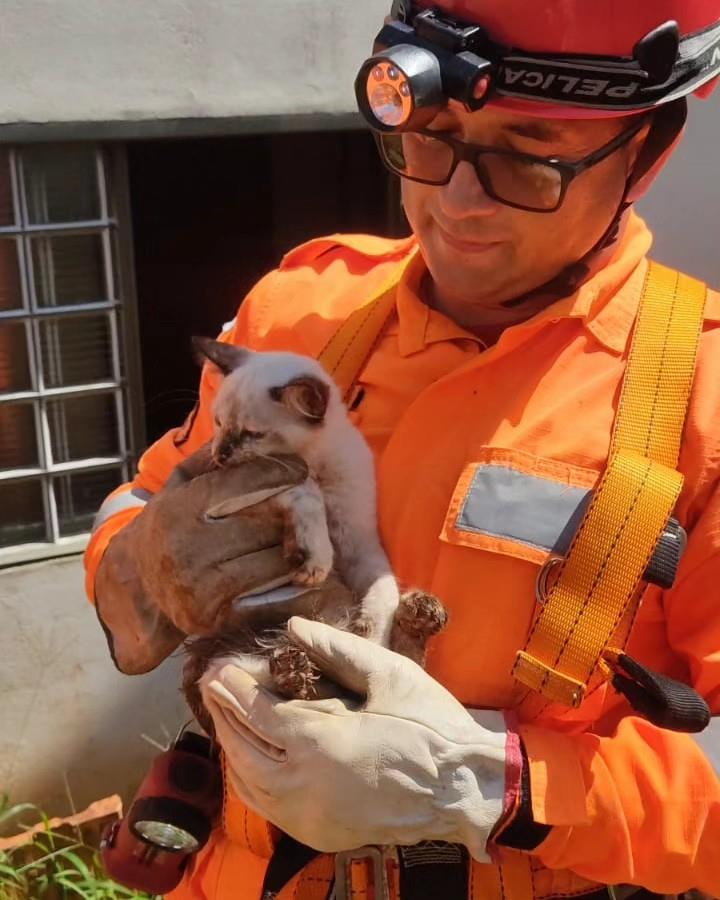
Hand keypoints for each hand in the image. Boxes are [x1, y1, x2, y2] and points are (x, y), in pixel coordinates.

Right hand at [96, 449, 353, 673]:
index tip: (299, 469)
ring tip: (310, 536)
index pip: (244, 482)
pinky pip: (282, 598)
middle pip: (270, 522)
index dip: (280, 472)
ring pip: (281, 559)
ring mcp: (204, 590)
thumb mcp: (180, 484)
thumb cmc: (171, 526)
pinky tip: (310, 570)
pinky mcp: (222, 620)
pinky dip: (303, 584)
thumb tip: (254, 427)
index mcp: (177, 511)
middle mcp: (186, 551)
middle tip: (312, 501)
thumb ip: (213, 457)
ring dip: (303, 547)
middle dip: (298, 510)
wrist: (140, 591)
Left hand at [201, 617, 508, 860]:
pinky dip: (248, 780)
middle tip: (211, 685)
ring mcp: (309, 817)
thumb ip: (338, 650)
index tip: (217, 669)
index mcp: (321, 743)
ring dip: (231, 747)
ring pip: (248, 783)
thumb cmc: (429, 726)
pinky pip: (266, 807)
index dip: (234, 689)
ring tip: (223, 717)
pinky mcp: (318, 834)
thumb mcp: (389, 675)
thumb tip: (295, 629)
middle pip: (243, 748)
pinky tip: (248, 759)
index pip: (259, 713)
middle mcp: (304, 786)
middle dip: (223, 714)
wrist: (463, 789)